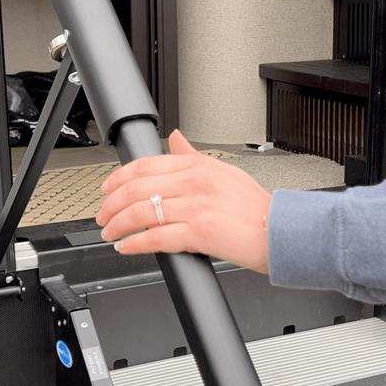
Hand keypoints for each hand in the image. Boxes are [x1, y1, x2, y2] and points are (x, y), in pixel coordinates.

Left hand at [96, 130, 272, 273]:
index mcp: (198, 166)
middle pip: (137, 188)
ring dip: (118, 225)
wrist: (282, 232)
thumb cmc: (256, 208)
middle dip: (111, 204)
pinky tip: (126, 247)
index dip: (118, 178)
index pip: (146, 165)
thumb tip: (175, 139)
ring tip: (110, 233)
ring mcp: (196, 207)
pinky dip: (135, 243)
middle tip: (102, 215)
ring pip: (141, 212)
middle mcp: (195, 182)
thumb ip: (193, 156)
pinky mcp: (199, 232)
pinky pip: (156, 237)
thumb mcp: (225, 171)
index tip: (106, 189)